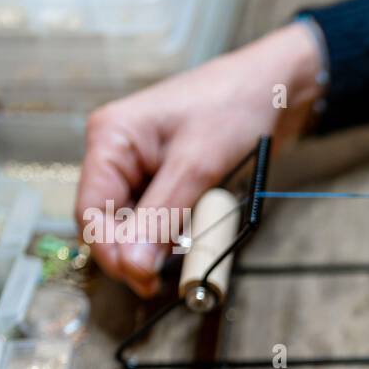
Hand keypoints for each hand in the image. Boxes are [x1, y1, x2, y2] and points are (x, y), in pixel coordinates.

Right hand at [75, 22, 324, 296]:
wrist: (277, 87)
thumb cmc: (235, 106)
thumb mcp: (198, 164)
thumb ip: (163, 215)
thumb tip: (133, 265)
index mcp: (111, 139)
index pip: (91, 211)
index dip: (112, 252)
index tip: (143, 280)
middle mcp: (120, 154)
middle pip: (112, 223)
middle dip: (137, 252)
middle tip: (165, 281)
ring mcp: (145, 168)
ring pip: (140, 226)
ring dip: (164, 243)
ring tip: (195, 246)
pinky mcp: (171, 179)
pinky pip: (166, 218)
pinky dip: (182, 232)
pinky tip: (203, 231)